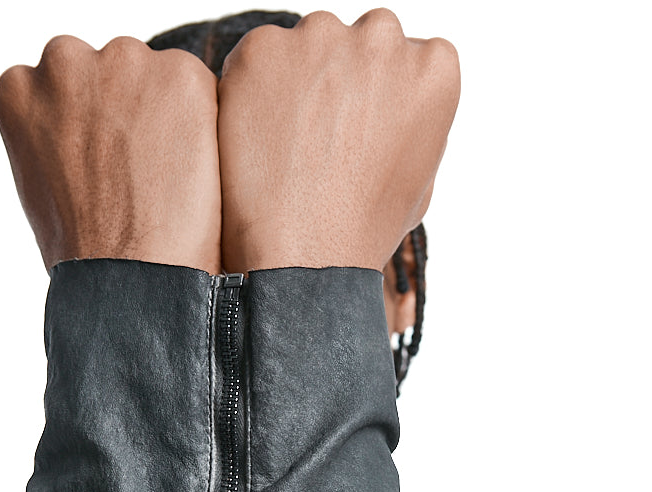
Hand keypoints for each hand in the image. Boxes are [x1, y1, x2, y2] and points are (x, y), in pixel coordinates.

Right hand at [0, 36, 221, 273]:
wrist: (130, 280)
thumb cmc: (86, 257)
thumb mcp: (39, 189)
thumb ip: (55, 139)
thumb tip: (85, 135)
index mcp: (19, 88)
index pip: (62, 84)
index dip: (91, 127)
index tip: (105, 162)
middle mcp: (64, 61)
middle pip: (109, 71)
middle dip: (127, 111)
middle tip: (141, 174)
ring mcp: (124, 63)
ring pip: (155, 78)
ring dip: (166, 116)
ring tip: (169, 181)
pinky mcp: (181, 76)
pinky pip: (201, 92)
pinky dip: (205, 127)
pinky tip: (195, 175)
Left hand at [216, 8, 459, 272]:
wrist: (304, 258)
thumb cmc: (363, 231)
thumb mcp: (421, 179)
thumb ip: (412, 121)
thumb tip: (393, 103)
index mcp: (434, 67)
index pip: (409, 57)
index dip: (381, 97)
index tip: (362, 131)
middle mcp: (383, 37)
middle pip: (361, 40)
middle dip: (344, 78)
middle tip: (322, 138)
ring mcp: (321, 37)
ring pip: (309, 44)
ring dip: (299, 79)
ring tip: (288, 146)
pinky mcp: (263, 48)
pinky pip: (259, 58)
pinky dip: (254, 90)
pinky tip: (259, 141)